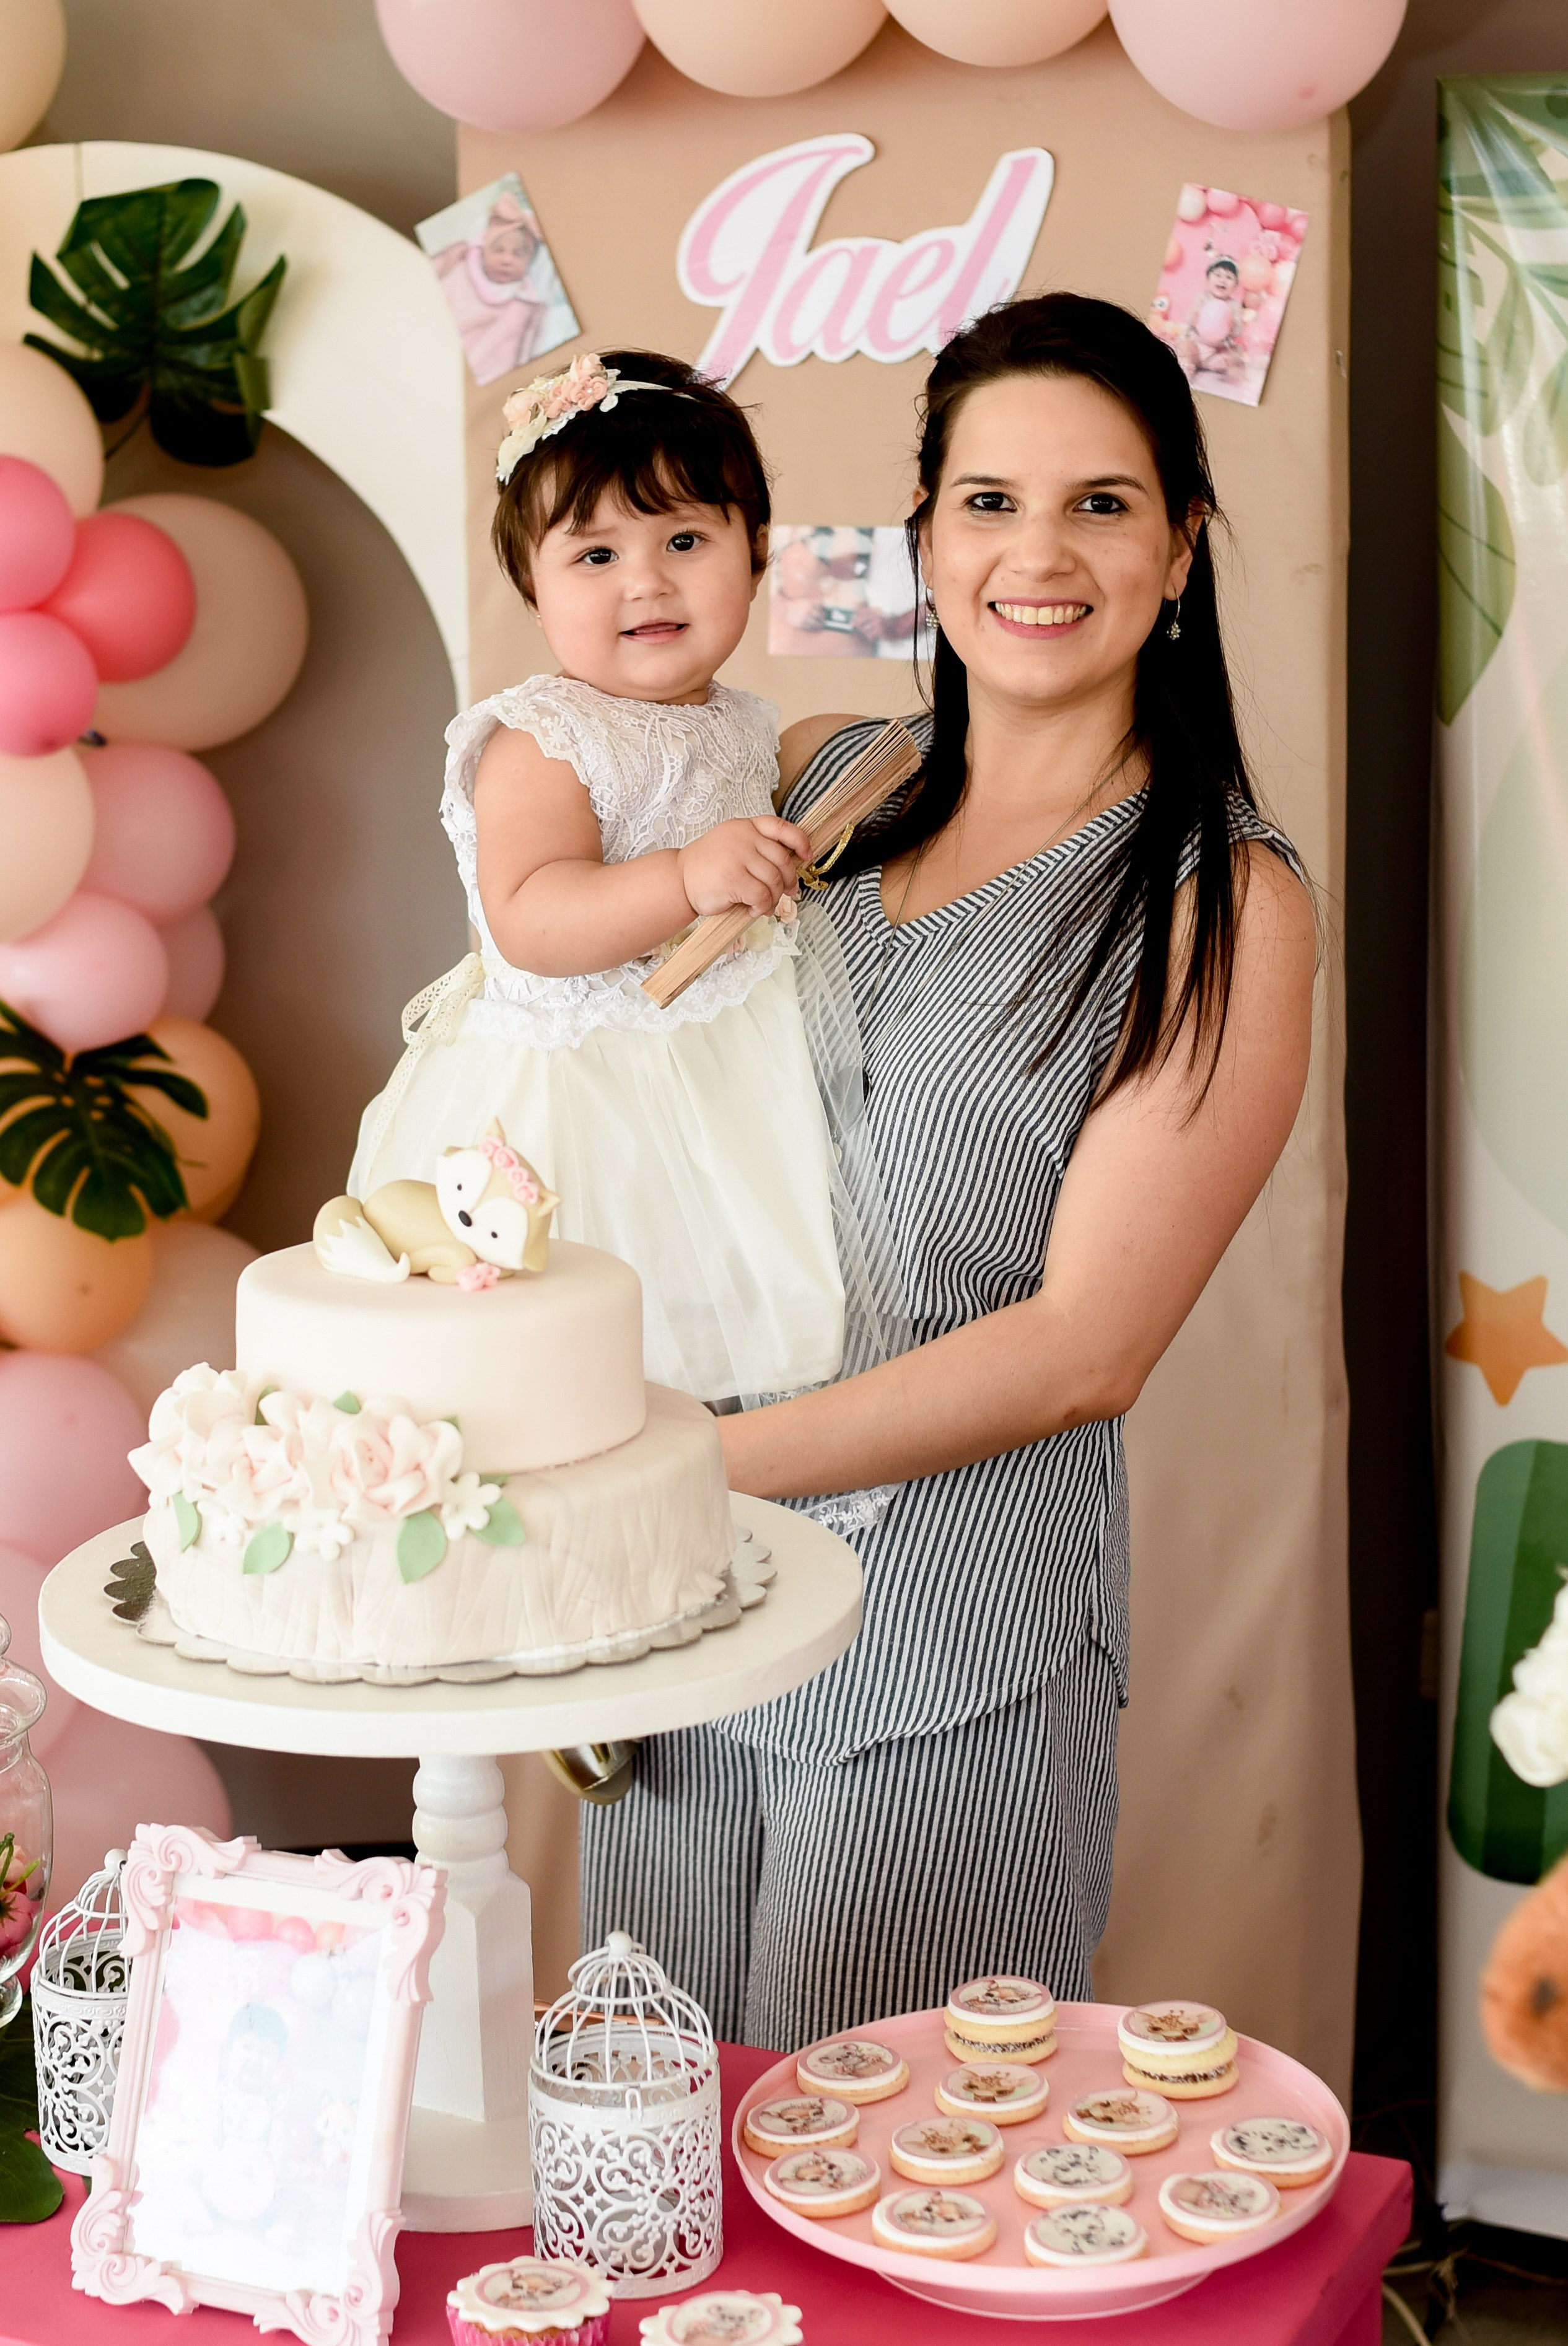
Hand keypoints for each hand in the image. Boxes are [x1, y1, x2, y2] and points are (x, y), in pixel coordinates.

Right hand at [678, 815, 810, 917]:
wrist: (679, 879)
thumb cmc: (709, 866)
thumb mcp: (733, 844)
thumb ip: (758, 848)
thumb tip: (792, 866)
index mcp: (746, 826)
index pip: (781, 827)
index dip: (800, 841)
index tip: (806, 856)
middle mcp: (744, 838)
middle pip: (783, 860)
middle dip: (789, 880)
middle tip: (787, 893)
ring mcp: (738, 857)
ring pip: (774, 880)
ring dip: (774, 898)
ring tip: (765, 906)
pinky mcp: (733, 878)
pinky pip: (762, 896)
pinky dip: (762, 907)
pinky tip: (752, 910)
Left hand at [852, 607, 885, 641]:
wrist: (895, 627)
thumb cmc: (883, 622)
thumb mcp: (874, 616)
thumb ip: (864, 617)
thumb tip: (852, 623)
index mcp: (873, 610)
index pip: (859, 614)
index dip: (854, 620)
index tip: (851, 625)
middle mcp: (875, 615)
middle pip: (860, 623)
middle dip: (860, 627)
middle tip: (863, 629)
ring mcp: (877, 623)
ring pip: (864, 631)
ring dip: (867, 633)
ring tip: (873, 631)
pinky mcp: (879, 630)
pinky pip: (870, 636)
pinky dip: (871, 637)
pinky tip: (875, 635)